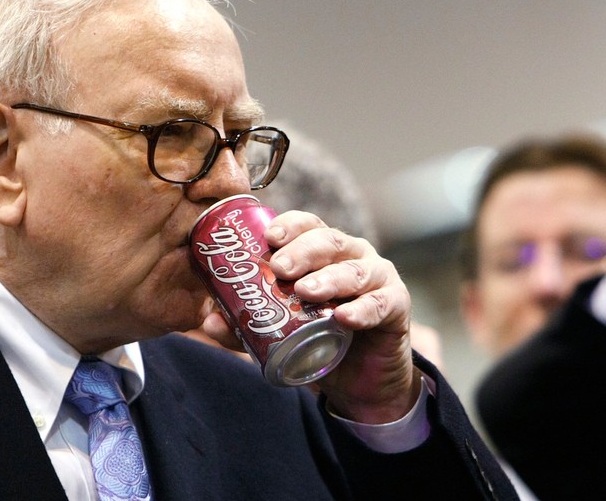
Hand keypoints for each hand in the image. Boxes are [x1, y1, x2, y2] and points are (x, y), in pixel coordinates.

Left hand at [202, 210, 419, 423]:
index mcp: (322, 252)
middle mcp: (352, 255)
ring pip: (356, 268)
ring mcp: (378, 277)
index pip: (307, 225)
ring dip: (330, 278)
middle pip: (330, 240)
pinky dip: (364, 309)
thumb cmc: (319, 342)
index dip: (289, 226)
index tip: (268, 237)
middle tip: (279, 268)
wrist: (360, 382)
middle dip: (303, 251)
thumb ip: (246, 327)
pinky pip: (383, 303)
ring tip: (305, 291)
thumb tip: (209, 322)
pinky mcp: (397, 305)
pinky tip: (345, 317)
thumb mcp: (279, 333)